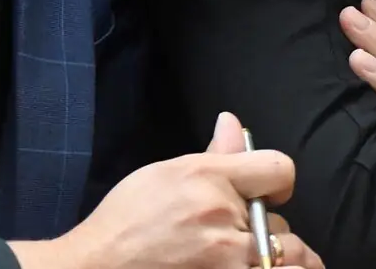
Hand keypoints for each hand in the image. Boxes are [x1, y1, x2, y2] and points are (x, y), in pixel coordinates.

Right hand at [12, 112, 325, 268]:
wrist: (96, 267)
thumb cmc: (126, 222)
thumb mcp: (165, 175)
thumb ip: (214, 155)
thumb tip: (233, 122)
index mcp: (208, 178)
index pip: (279, 170)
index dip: (275, 183)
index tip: (266, 194)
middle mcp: (221, 217)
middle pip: (279, 221)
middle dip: (261, 230)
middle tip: (232, 238)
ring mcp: (225, 258)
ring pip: (279, 255)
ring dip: (265, 257)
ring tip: (236, 257)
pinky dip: (267, 268)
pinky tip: (252, 265)